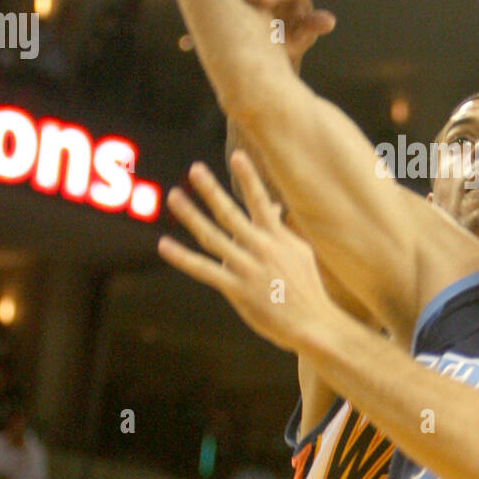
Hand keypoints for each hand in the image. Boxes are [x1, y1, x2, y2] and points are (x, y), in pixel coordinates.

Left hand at [158, 151, 333, 349]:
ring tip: (174, 195)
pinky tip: (164, 245)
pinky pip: (203, 270)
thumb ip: (283, 229)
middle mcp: (261, 248)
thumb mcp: (301, 253)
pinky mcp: (237, 289)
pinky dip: (182, 258)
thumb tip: (276, 207)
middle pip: (231, 213)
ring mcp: (247, 268)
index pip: (261, 201)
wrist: (314, 323)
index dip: (249, 178)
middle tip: (195, 168)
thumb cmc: (309, 288)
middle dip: (212, 190)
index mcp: (278, 238)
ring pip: (213, 236)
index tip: (238, 155)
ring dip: (191, 215)